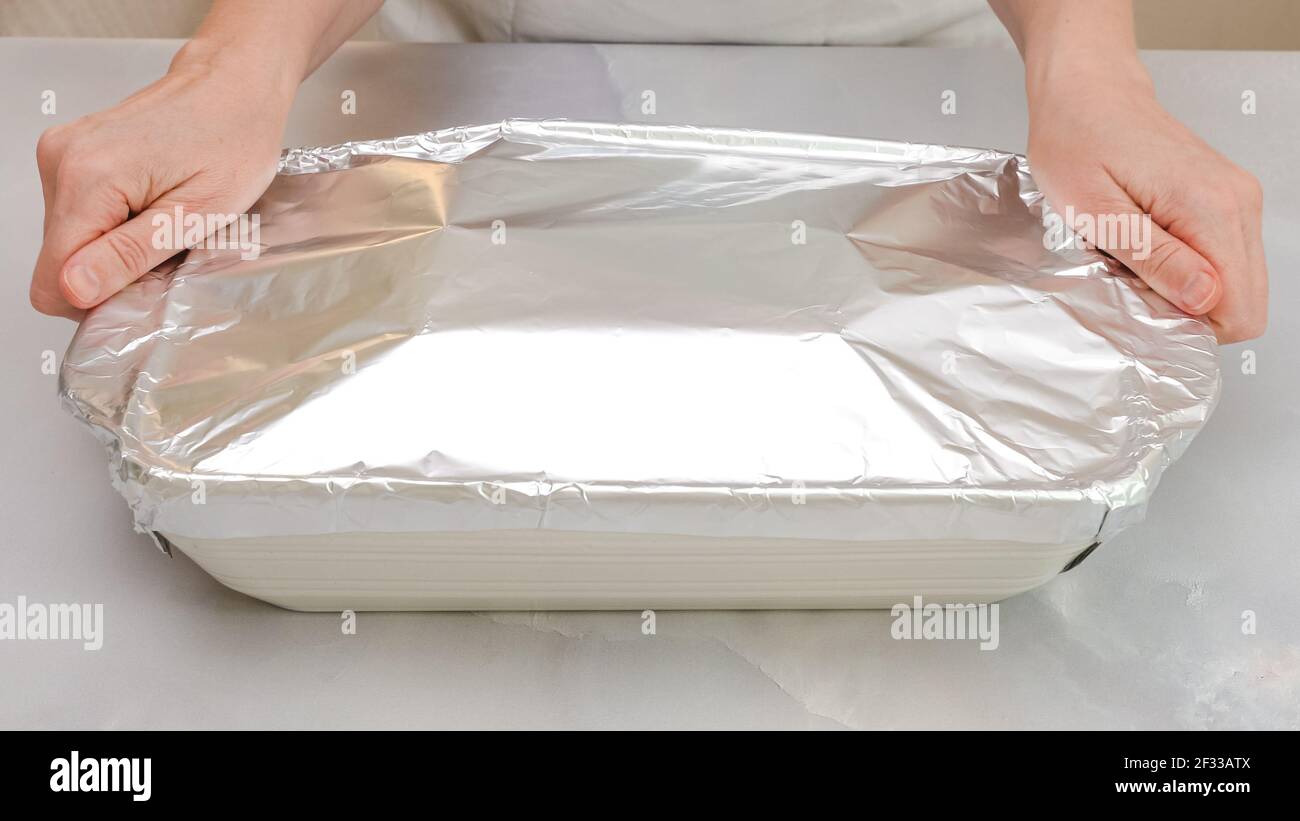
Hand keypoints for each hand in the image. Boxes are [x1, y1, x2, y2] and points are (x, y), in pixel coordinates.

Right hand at [31, 45, 292, 317]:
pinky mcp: (72, 153)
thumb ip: (129, 256)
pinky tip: (152, 204)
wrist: (234, 87)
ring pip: (70, 240)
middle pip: (60, 261)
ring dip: (115, 247)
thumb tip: (74, 289)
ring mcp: (62, 153)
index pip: (54, 280)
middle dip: (112, 270)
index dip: (97, 299)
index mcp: (88, 178)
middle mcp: (62, 160)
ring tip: (164, 220)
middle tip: (168, 246)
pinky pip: (79, 214)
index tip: (144, 285)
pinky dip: (114, 224)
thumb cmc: (233, 141)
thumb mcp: (195, 215)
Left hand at [1025, 56, 1266, 342]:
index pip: (1239, 309)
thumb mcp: (1097, 213)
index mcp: (1211, 208)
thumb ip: (1155, 259)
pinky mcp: (1225, 197)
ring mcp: (1236, 198)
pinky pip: (1223, 257)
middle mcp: (1237, 201)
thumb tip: (1204, 300)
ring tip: (1135, 261)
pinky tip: (1148, 247)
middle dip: (1191, 312)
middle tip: (1135, 287)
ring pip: (1236, 282)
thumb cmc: (1077, 141)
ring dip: (1187, 289)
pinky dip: (1188, 267)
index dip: (1191, 326)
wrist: (1087, 93)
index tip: (1144, 308)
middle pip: (1246, 301)